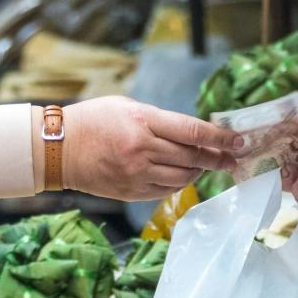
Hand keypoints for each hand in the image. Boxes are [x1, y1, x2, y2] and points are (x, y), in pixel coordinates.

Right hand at [62, 97, 238, 199]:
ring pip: (184, 177)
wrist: (58, 148)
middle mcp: (142, 149)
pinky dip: (179, 182)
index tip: (238, 141)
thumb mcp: (127, 107)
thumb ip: (161, 120)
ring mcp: (137, 173)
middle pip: (194, 157)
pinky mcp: (132, 191)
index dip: (220, 137)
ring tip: (203, 165)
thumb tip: (194, 134)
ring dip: (199, 171)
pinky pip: (167, 190)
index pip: (193, 131)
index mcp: (143, 122)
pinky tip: (180, 174)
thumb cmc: (93, 120)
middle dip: (218, 158)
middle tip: (233, 158)